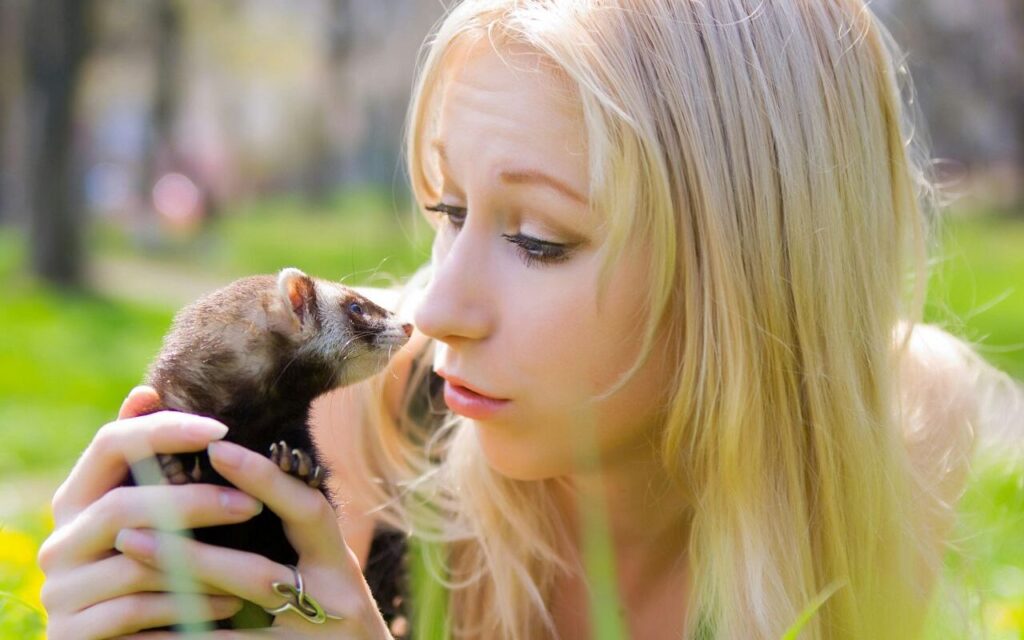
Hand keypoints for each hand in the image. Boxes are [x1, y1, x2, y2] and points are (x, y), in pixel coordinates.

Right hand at [38, 386, 256, 637]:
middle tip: (251, 503)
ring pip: (136, 563)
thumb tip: (146, 392)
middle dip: (193, 502)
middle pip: (123, 504)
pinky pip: (136, 613)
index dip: (163, 430)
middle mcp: (60, 541)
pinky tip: (230, 604)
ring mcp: (60, 591)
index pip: (109, 444)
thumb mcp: (150, 516)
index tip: (222, 430)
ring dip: (202, 563)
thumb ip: (147, 465)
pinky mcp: (74, 635)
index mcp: (77, 500)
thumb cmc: (150, 568)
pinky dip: (188, 606)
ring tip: (256, 564)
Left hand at [103, 408, 392, 637]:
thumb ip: (293, 533)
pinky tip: (132, 638)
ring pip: (229, 626)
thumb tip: (230, 472)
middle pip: (256, 576)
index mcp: (339, 564)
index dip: (266, 479)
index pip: (308, 511)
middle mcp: (333, 603)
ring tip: (121, 593)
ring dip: (168, 607)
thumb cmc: (332, 617)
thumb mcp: (327, 572)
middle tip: (129, 533)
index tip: (217, 449)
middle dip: (190, 554)